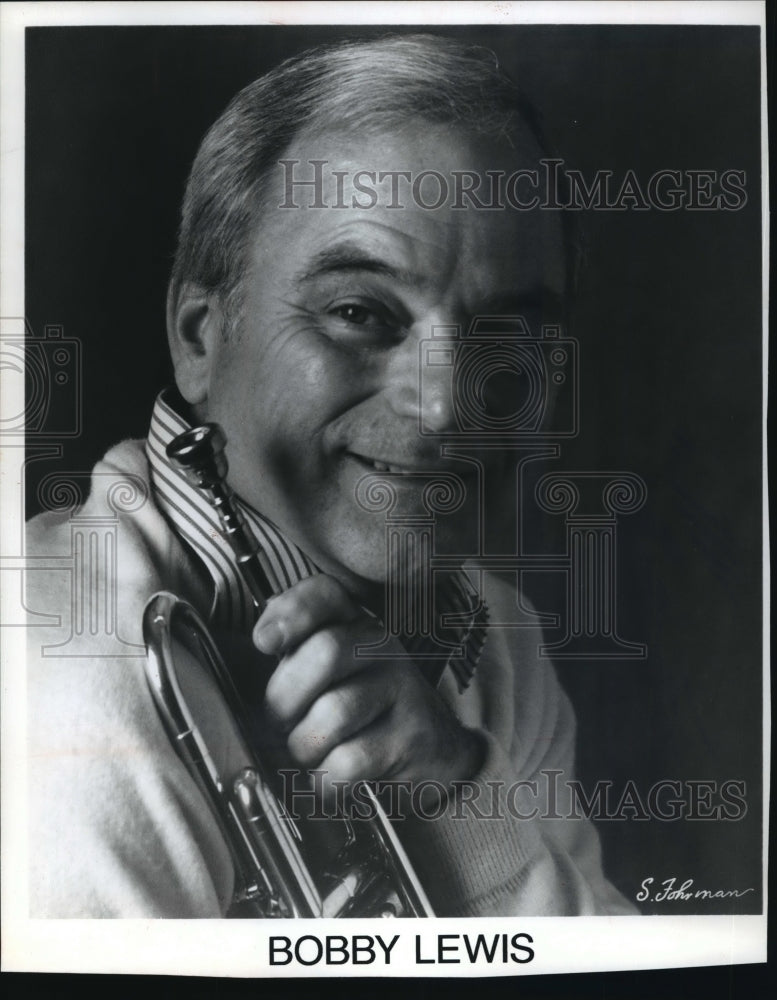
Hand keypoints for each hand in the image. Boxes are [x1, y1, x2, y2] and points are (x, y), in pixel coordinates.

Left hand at [253, 574, 483, 796]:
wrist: (434, 753)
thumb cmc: (361, 712)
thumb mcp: (325, 674)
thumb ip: (291, 652)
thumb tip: (262, 639)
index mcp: (353, 624)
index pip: (326, 593)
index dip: (291, 612)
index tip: (264, 643)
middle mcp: (381, 646)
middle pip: (326, 652)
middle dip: (285, 698)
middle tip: (282, 723)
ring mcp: (403, 688)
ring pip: (334, 712)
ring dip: (306, 746)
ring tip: (312, 753)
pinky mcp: (412, 736)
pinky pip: (350, 760)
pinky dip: (327, 780)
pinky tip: (333, 778)